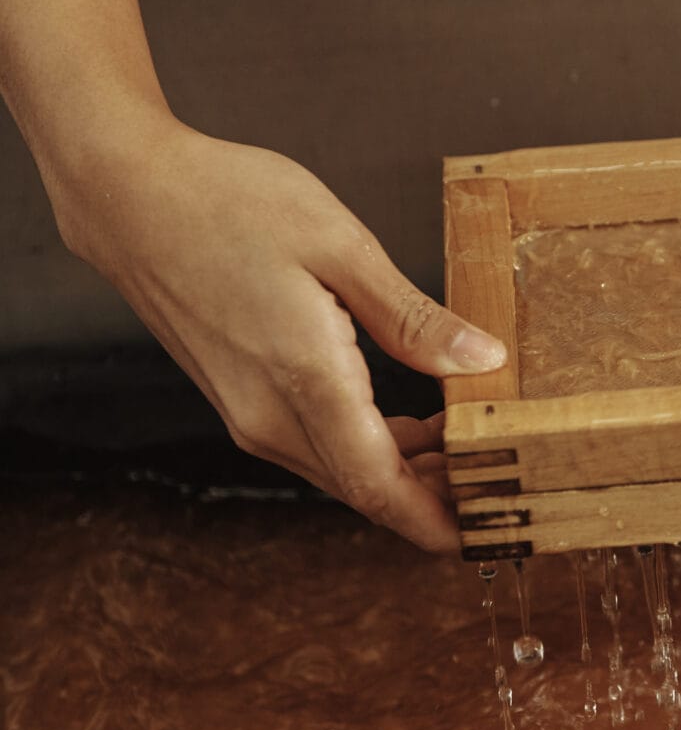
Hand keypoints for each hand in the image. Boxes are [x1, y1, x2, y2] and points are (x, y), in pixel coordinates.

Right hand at [54, 115, 505, 551]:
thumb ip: (413, 318)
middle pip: (366, 489)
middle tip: (500, 476)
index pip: (381, 487)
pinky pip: (317, 444)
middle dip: (434, 499)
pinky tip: (410, 418)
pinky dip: (368, 445)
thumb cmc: (230, 204)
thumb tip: (481, 363)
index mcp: (305, 380)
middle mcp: (269, 416)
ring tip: (467, 444)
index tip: (486, 533)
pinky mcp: (239, 400)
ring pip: (342, 470)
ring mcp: (248, 414)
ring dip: (404, 471)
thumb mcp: (342, 247)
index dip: (437, 521)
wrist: (131, 196)